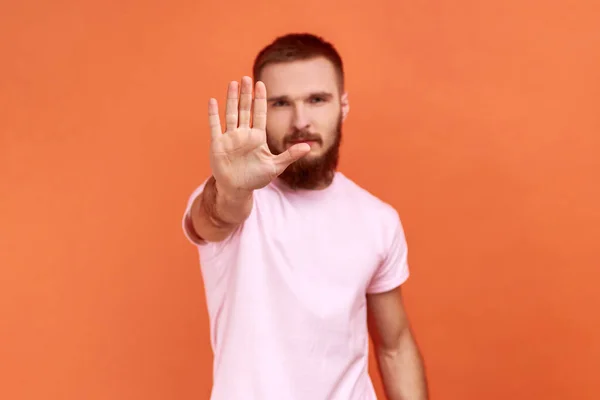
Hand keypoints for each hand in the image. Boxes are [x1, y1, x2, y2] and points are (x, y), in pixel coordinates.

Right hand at [207, 76, 309, 193]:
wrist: (237, 189)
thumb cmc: (256, 178)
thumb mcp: (275, 167)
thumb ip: (290, 155)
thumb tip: (308, 147)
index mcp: (257, 137)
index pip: (259, 114)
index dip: (260, 99)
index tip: (261, 84)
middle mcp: (244, 134)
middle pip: (245, 109)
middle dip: (246, 94)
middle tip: (247, 78)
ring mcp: (230, 138)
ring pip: (231, 113)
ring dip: (232, 99)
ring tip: (233, 83)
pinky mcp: (218, 144)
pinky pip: (215, 126)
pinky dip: (214, 114)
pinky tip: (213, 101)